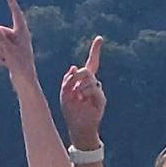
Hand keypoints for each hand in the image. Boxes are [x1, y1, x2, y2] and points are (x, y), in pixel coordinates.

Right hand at [0, 0, 40, 88]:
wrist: (25, 81)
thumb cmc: (20, 64)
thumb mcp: (7, 50)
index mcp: (23, 33)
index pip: (16, 15)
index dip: (12, 5)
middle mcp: (20, 37)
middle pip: (1, 32)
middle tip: (7, 53)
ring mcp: (15, 45)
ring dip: (0, 52)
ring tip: (9, 61)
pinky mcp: (12, 52)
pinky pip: (0, 51)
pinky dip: (1, 58)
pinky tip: (8, 65)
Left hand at [55, 37, 107, 154]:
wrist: (78, 128)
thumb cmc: (70, 112)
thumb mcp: (64, 95)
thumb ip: (67, 81)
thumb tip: (73, 68)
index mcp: (83, 81)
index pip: (91, 63)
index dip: (95, 51)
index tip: (100, 38)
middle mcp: (92, 84)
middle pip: (87, 69)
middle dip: (78, 74)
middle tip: (71, 85)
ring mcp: (97, 91)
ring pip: (89, 78)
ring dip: (79, 86)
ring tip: (76, 97)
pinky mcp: (101, 99)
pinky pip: (94, 88)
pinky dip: (85, 92)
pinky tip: (81, 99)